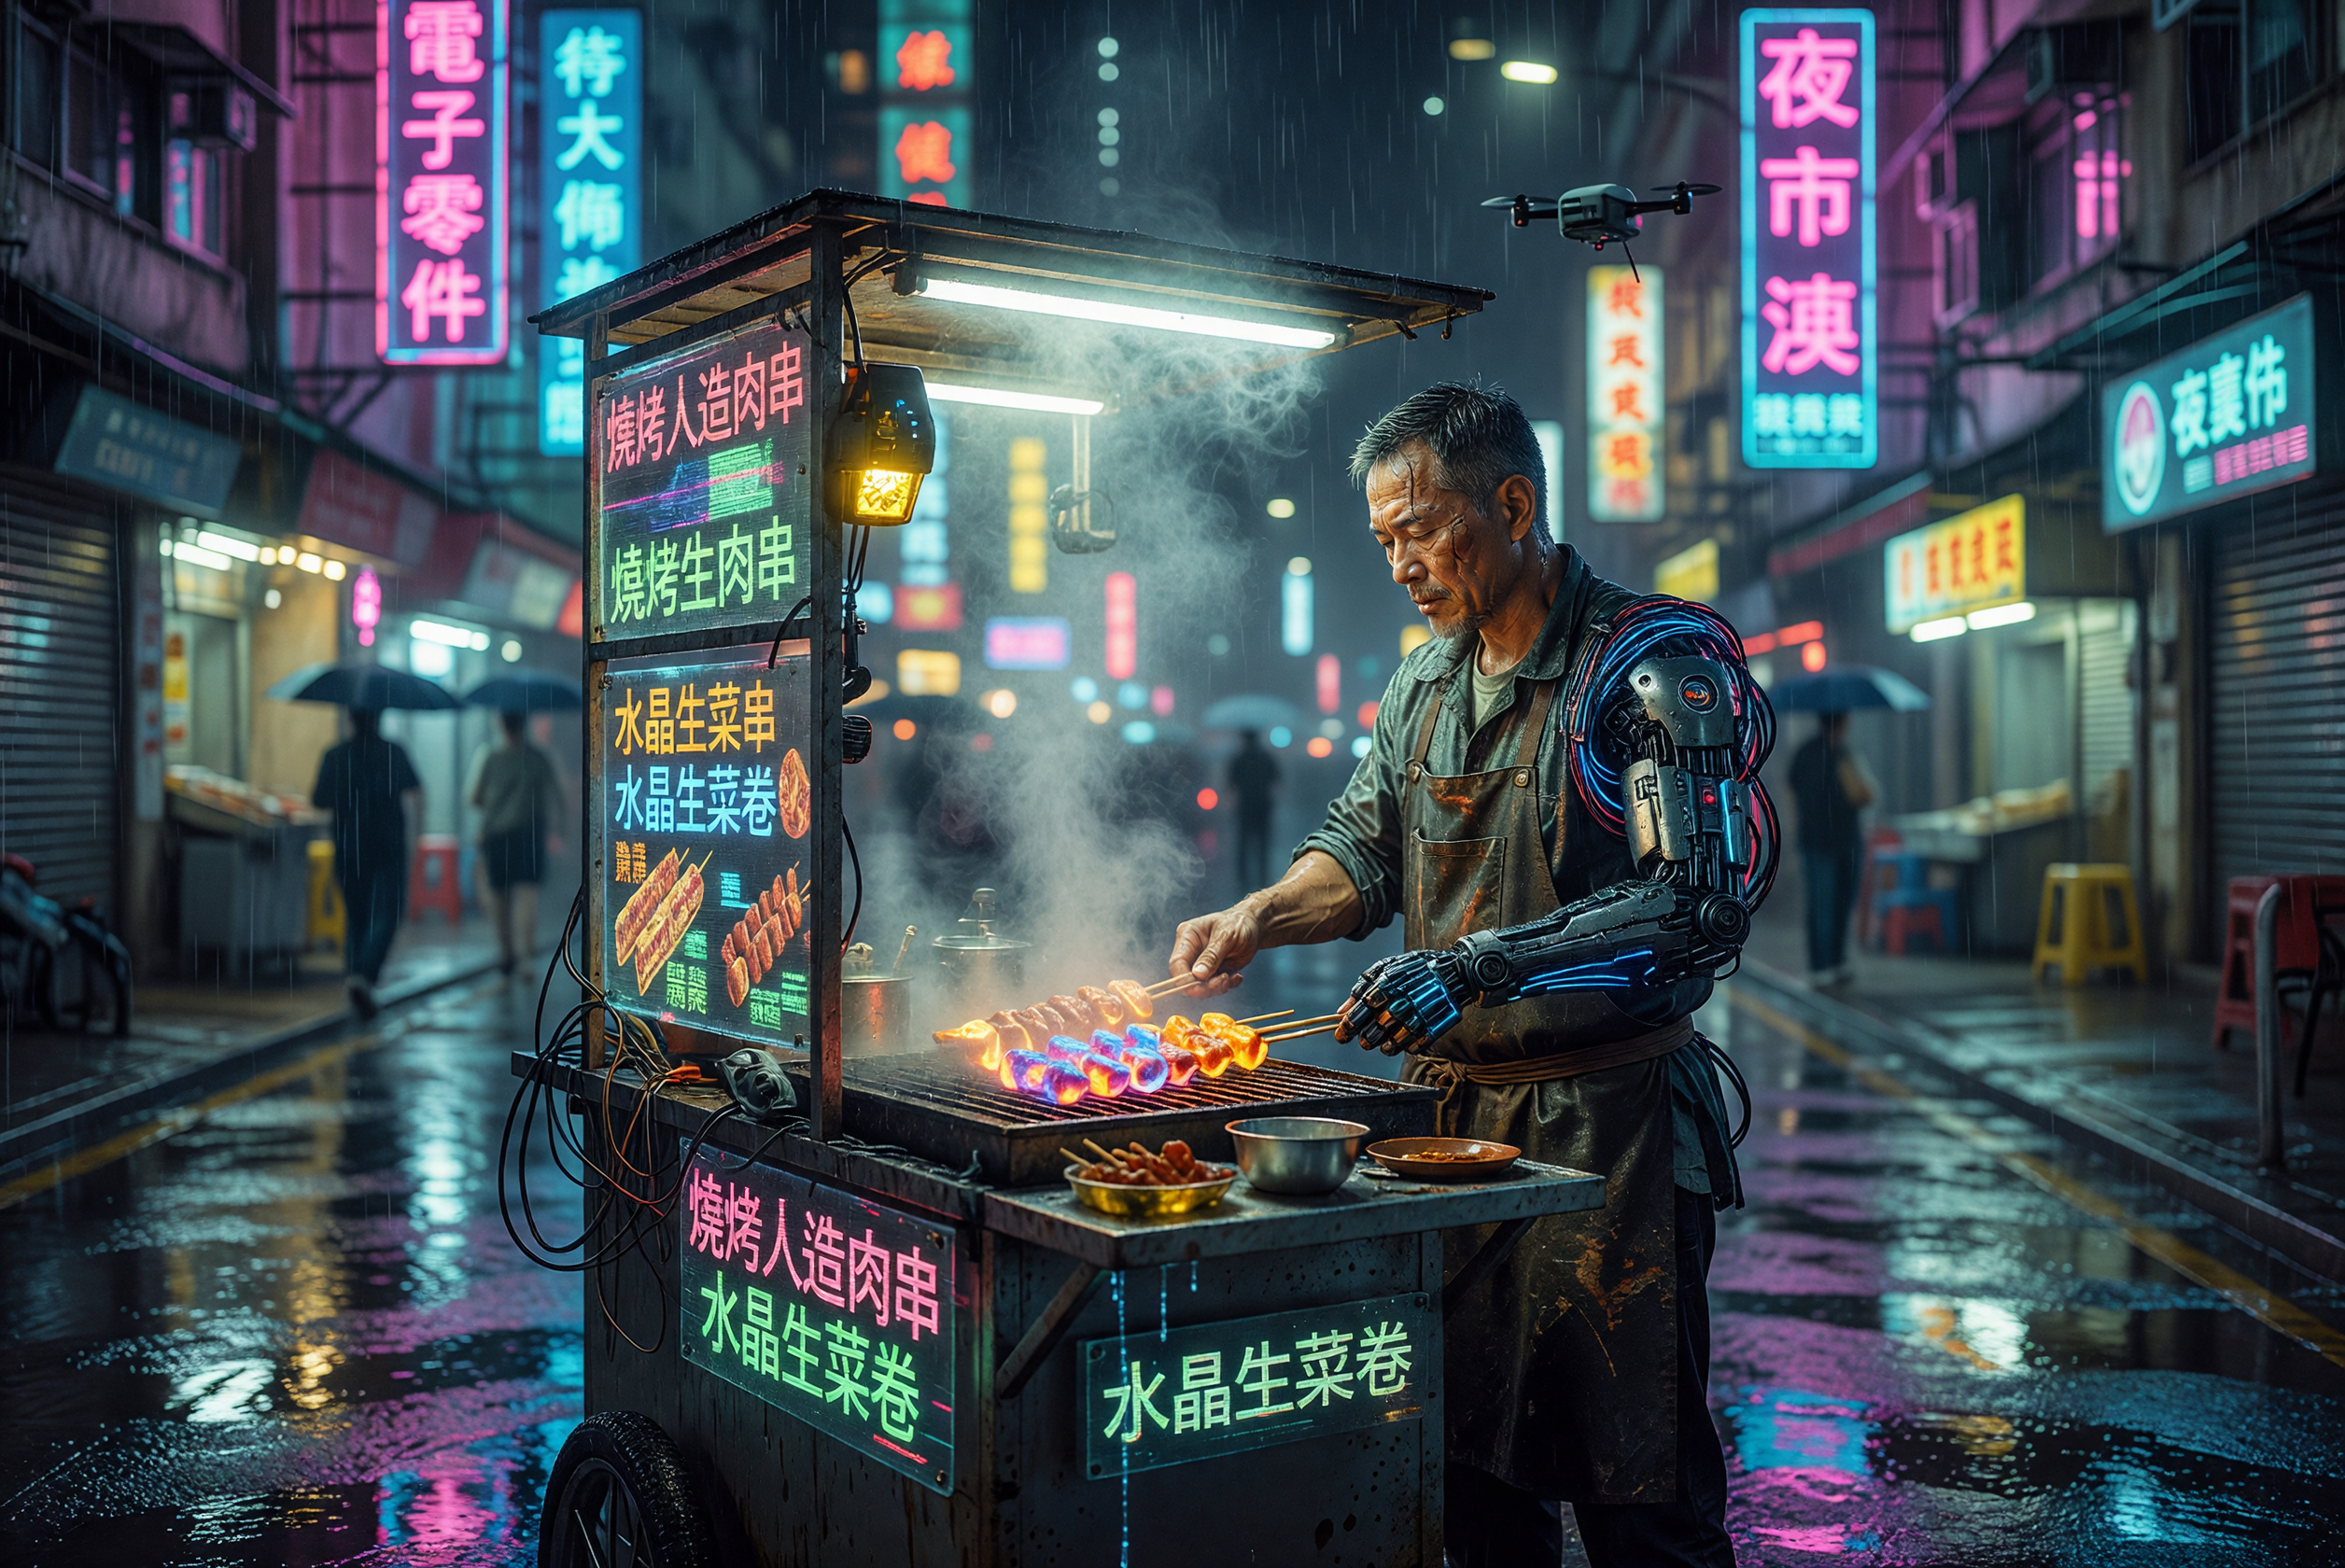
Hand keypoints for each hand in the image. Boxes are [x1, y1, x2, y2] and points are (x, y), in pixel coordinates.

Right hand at [1167, 902, 1263, 995]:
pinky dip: (1225, 987)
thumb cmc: (1239, 923)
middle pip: (1186, 979)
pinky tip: (1236, 977)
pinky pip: (1213, 988)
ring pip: (1200, 987)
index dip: (1184, 979)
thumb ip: (1212, 955)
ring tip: (1233, 977)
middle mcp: (1190, 952)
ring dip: (1217, 987)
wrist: (1254, 927)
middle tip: (1224, 980)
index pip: (1177, 963)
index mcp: (1187, 937)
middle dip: (1205, 986)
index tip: (1199, 987)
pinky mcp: (1212, 973)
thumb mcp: (1227, 936)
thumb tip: (1197, 975)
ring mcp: (1200, 964)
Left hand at [1337, 948, 1469, 1054]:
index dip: (1346, 1029)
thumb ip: (1361, 987)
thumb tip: (1342, 1009)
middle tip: (1365, 1037)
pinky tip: (1404, 1035)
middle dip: (1364, 1039)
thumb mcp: (1386, 967)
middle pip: (1369, 1037)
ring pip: (1388, 1047)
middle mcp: (1397, 1008)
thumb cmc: (1417, 967)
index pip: (1356, 1018)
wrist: (1454, 972)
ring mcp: (1414, 1022)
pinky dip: (1403, 1045)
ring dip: (1382, 1044)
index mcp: (1383, 989)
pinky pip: (1408, 1049)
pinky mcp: (1429, 1033)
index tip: (1342, 1034)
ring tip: (1385, 1036)